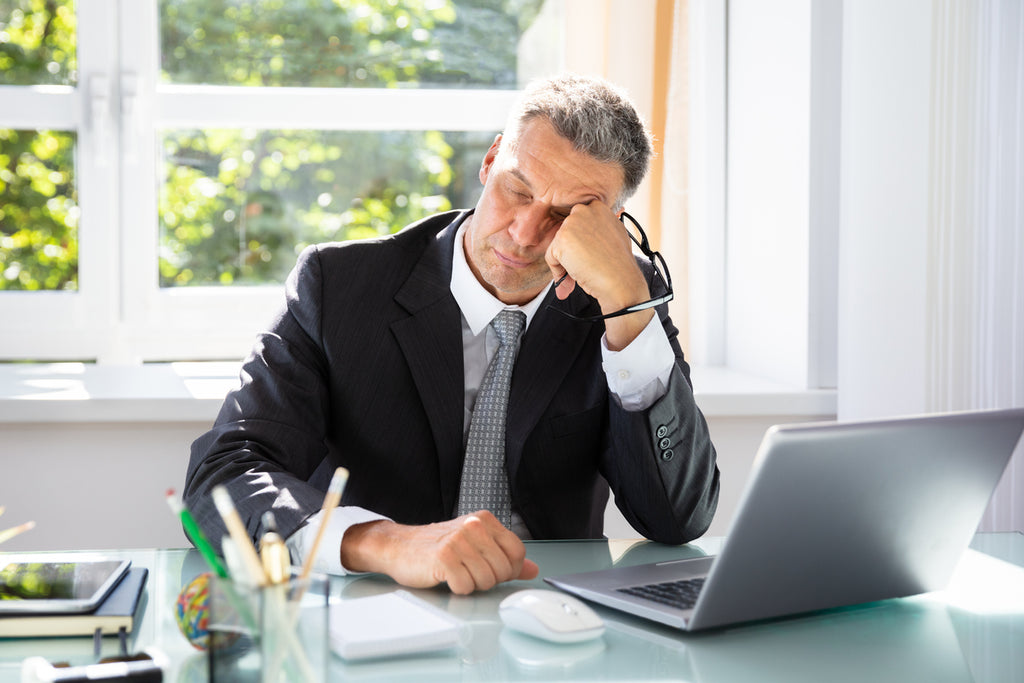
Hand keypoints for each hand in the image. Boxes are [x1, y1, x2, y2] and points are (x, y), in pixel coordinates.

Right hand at [339, 512, 539, 593]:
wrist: (399, 546)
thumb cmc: (436, 546)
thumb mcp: (475, 545)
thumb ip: (505, 557)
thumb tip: (533, 569)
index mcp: (484, 520)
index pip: (517, 552)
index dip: (508, 569)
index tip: (491, 569)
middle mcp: (473, 526)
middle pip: (503, 570)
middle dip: (488, 579)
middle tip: (468, 571)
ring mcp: (458, 540)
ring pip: (486, 581)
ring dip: (471, 584)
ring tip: (457, 572)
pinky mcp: (443, 557)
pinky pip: (465, 587)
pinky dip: (457, 588)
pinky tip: (446, 577)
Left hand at [546, 203, 654, 349]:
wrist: (620, 280)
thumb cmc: (620, 264)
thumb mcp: (615, 237)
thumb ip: (601, 231)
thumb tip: (588, 238)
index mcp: (598, 207)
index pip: (579, 223)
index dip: (582, 242)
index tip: (591, 254)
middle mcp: (583, 210)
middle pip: (566, 234)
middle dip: (572, 251)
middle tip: (587, 265)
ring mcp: (571, 223)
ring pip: (558, 246)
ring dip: (566, 261)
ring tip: (584, 270)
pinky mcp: (561, 239)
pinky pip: (551, 257)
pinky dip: (558, 271)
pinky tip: (575, 275)